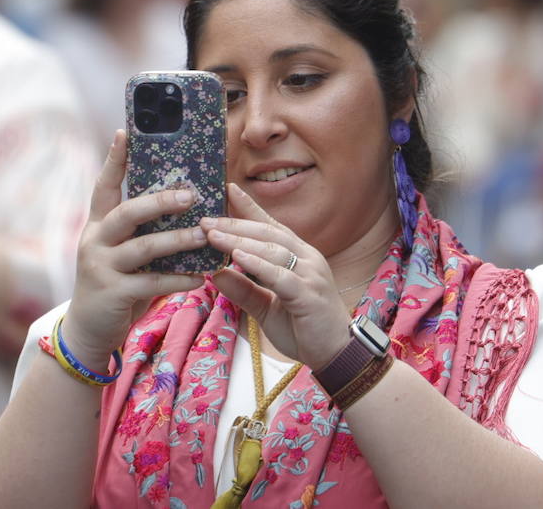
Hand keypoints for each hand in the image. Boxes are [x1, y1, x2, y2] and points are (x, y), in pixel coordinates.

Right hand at [61, 131, 209, 371]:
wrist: (89, 330)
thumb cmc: (114, 282)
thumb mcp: (119, 251)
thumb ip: (138, 230)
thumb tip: (179, 200)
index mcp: (98, 225)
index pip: (104, 186)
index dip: (114, 159)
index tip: (124, 132)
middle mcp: (95, 241)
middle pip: (127, 213)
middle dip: (159, 201)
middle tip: (189, 195)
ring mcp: (102, 267)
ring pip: (143, 247)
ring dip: (178, 240)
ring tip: (205, 234)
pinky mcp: (114, 293)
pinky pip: (152, 282)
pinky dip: (179, 278)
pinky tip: (200, 276)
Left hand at [203, 184, 349, 369]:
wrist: (336, 354)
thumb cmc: (304, 328)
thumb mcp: (266, 307)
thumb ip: (244, 290)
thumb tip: (215, 273)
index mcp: (299, 256)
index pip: (271, 226)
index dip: (250, 208)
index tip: (228, 189)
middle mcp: (307, 258)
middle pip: (267, 233)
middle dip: (235, 224)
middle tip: (205, 219)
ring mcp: (310, 274)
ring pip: (271, 249)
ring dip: (239, 240)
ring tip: (212, 234)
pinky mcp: (308, 294)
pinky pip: (280, 275)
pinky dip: (257, 264)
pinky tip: (238, 257)